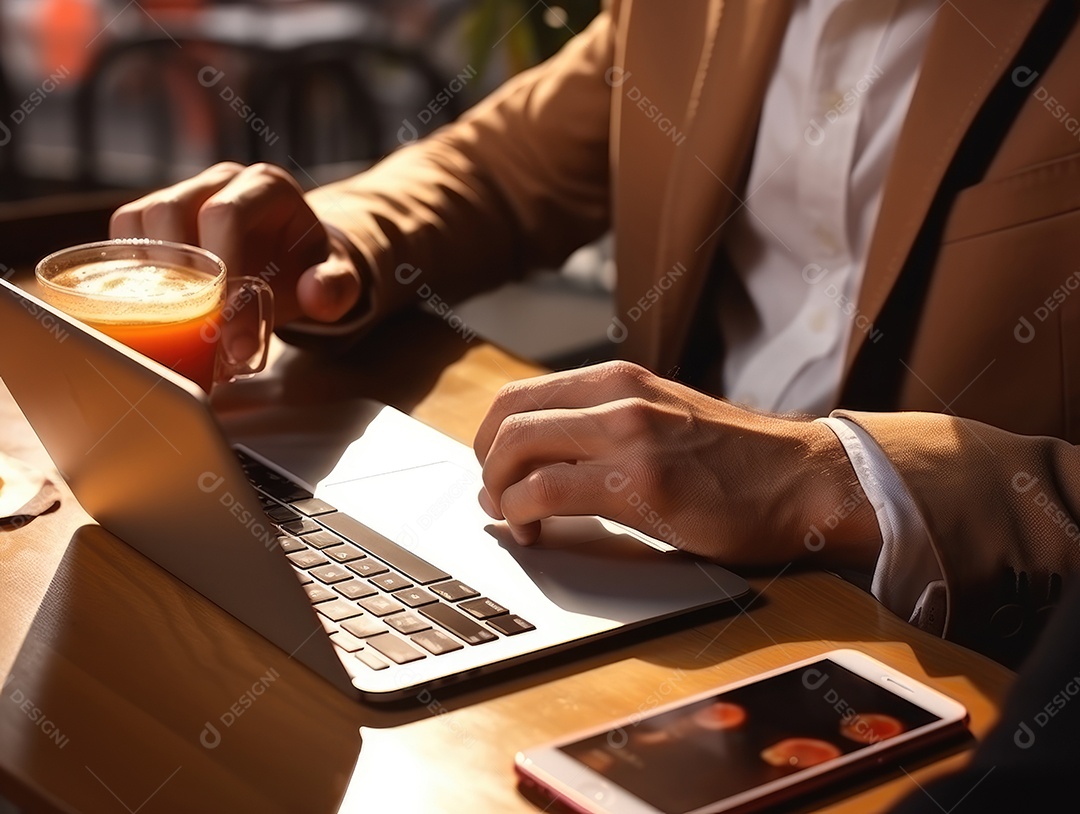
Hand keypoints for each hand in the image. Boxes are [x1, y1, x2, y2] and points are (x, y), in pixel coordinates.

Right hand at [110, 162, 361, 325]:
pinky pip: (126, 232)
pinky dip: (130, 268)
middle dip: (182, 276)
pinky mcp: (157, 215)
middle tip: (199, 328)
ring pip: (141, 219)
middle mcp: (221, 181)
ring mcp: (185, 193)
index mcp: (267, 187)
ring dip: (151, 273)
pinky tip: (155, 306)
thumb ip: (336, 288)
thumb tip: (314, 295)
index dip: (219, 264)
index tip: (226, 318)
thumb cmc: (309, 268)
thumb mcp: (337, 279)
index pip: (227, 214)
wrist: (291, 261)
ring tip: (177, 319)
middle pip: (173, 210)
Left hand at [475, 361, 879, 569]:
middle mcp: (618, 396)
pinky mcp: (641, 483)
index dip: (490, 441)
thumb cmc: (736, 462)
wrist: (804, 481)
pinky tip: (537, 534)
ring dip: (498, 492)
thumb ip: (602, 428)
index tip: (496, 475)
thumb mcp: (661, 420)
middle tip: (496, 501)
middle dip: (486, 468)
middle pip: (506, 420)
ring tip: (516, 521)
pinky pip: (545, 492)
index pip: (517, 396)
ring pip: (516, 450)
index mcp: (618, 380)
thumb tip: (536, 461)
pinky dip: (521, 516)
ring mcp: (630, 435)